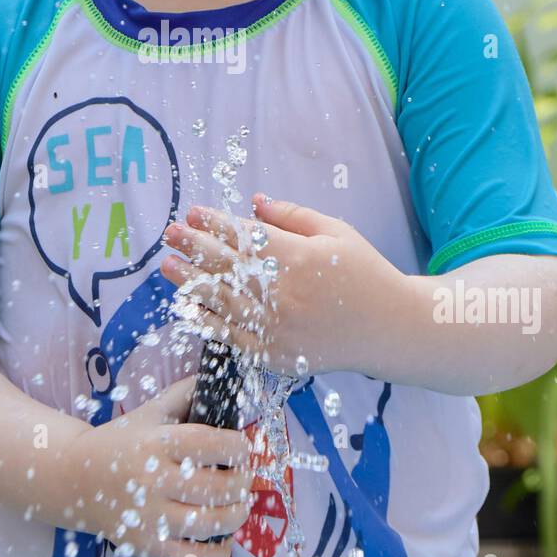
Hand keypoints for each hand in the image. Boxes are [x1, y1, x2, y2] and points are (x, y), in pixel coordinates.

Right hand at [62, 375, 254, 556]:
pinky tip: (222, 540)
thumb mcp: (150, 410)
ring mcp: (149, 517)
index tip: (242, 447)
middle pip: (218, 487)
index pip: (213, 444)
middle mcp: (153, 480)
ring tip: (238, 505)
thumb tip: (220, 381)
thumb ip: (185, 393)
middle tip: (243, 477)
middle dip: (242, 482)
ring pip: (211, 524)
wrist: (73, 477)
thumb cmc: (120, 440)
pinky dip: (217, 554)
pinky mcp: (146, 546)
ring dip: (237, 515)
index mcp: (157, 442)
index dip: (239, 447)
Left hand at [160, 193, 403, 376]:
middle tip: (170, 232)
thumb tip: (254, 202)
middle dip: (193, 246)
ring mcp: (276, 327)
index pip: (243, 237)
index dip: (215, 223)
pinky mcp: (274, 354)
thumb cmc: (364, 274)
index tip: (194, 213)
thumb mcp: (335, 232)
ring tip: (168, 264)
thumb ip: (292, 216)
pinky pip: (230, 337)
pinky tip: (188, 306)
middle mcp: (282, 293)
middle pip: (225, 266)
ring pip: (221, 300)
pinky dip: (207, 320)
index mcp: (297, 258)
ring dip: (190, 280)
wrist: (389, 328)